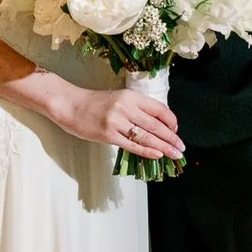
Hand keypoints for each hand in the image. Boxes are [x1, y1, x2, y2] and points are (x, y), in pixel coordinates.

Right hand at [55, 85, 184, 162]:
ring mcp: (117, 121)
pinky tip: (157, 155)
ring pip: (146, 136)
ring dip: (164, 147)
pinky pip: (132, 145)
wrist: (70, 105)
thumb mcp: (118, 99)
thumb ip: (135, 109)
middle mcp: (126, 107)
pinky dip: (147, 151)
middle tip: (181, 148)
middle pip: (156, 125)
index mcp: (131, 96)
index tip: (176, 131)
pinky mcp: (108, 135)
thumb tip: (155, 125)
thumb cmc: (93, 103)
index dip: (171, 121)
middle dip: (171, 138)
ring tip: (175, 154)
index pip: (158, 109)